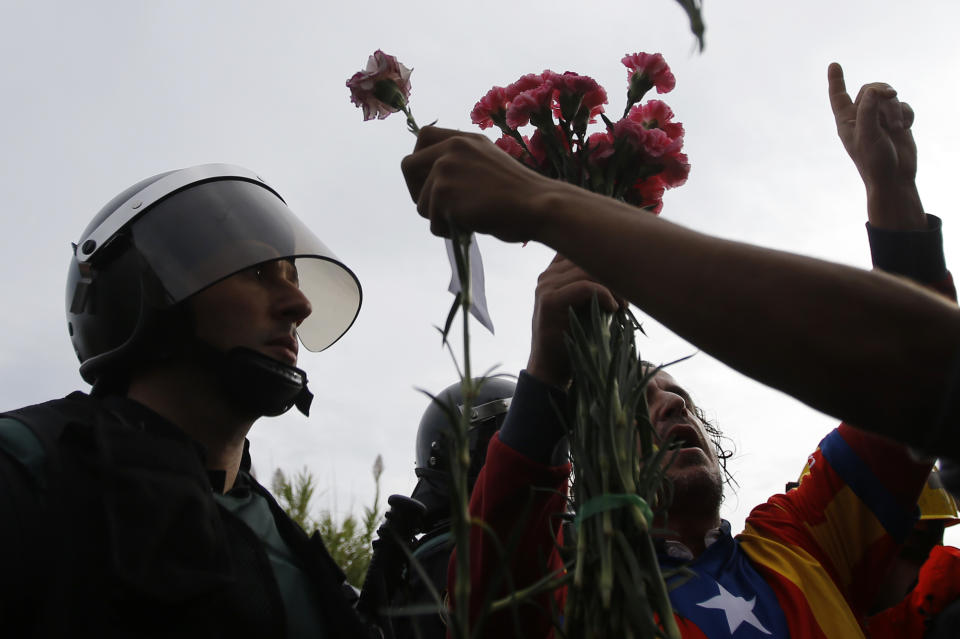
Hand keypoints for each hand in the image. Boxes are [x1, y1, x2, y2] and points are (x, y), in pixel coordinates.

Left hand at [400, 126, 563, 242]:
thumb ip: (463, 164)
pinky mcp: (443, 193)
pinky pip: (433, 222)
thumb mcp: (490, 163)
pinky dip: (448, 231)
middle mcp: (451, 149)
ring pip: (420, 203)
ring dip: (438, 218)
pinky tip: (470, 227)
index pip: (423, 137)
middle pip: (407, 166)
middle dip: (415, 191)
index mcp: (464, 139)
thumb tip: (434, 185)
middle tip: (436, 209)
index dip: (420, 161)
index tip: (429, 180)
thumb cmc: (522, 194)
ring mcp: (445, 169)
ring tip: (467, 220)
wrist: (538, 205)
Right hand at [526, 254, 622, 387]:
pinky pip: (584, 286)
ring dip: (613, 285)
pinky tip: (614, 308)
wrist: (551, 368)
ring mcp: (546, 287)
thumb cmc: (574, 337)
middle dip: (614, 273)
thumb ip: (592, 285)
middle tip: (630, 294)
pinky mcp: (550, 301)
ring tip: (624, 304)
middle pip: (587, 257)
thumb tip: (627, 268)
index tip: (625, 275)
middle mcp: (547, 276)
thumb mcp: (583, 305)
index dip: (605, 256)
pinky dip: (605, 295)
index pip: (580, 249)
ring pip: (588, 270)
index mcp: (553, 274)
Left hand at [827, 62, 923, 229]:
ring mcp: (879, 120)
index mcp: (847, 122)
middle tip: (892, 95)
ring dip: (895, 108)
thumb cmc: (875, 161)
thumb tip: (874, 91)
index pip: (838, 97)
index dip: (836, 81)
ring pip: (889, 97)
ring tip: (897, 127)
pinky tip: (906, 128)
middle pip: (870, 89)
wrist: (895, 178)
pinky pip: (902, 106)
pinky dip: (906, 114)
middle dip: (882, 92)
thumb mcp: (867, 135)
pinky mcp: (896, 122)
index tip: (833, 64)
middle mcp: (861, 118)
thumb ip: (868, 111)